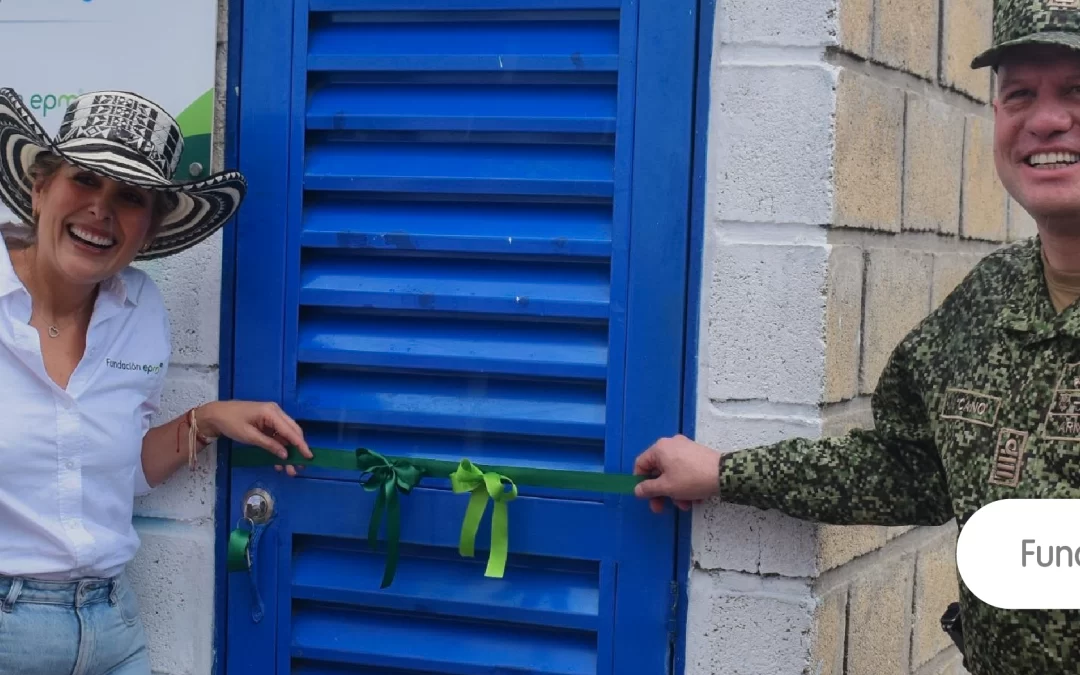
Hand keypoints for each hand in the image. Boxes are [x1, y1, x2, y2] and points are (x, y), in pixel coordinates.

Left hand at [196, 401, 312, 475]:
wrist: (215, 415)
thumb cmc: (230, 422)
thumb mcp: (249, 436)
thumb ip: (269, 445)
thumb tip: (285, 455)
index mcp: (272, 412)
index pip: (291, 431)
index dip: (301, 445)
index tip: (309, 457)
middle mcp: (276, 413)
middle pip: (293, 432)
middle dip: (297, 450)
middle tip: (298, 467)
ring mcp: (272, 417)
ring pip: (286, 436)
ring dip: (288, 451)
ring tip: (289, 469)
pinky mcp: (267, 423)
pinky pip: (278, 436)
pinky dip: (279, 448)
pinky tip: (278, 461)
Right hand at [633, 434, 721, 513]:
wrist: (724, 474)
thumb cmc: (691, 479)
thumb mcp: (667, 487)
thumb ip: (648, 489)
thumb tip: (637, 489)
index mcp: (660, 448)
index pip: (641, 464)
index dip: (640, 482)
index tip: (646, 497)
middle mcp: (671, 444)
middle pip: (658, 470)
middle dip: (661, 492)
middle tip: (662, 507)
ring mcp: (685, 448)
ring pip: (672, 473)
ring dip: (675, 492)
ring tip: (686, 504)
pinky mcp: (697, 454)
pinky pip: (684, 470)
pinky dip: (686, 484)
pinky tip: (695, 498)